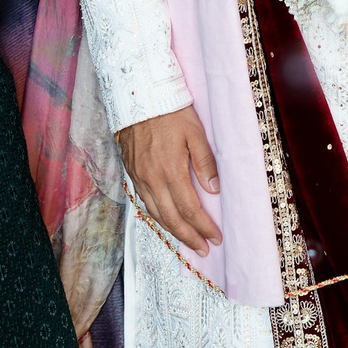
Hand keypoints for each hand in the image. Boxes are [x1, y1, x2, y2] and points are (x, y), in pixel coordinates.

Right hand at [117, 106, 222, 253]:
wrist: (139, 98)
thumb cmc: (171, 113)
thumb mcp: (195, 133)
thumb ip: (205, 162)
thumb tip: (214, 189)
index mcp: (171, 171)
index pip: (189, 209)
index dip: (203, 227)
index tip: (215, 237)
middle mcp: (152, 179)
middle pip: (171, 218)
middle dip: (189, 237)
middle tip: (204, 248)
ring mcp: (140, 178)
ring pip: (156, 214)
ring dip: (173, 231)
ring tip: (188, 241)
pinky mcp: (132, 174)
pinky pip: (145, 203)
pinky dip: (158, 217)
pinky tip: (166, 221)